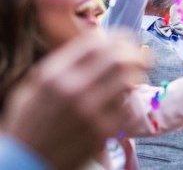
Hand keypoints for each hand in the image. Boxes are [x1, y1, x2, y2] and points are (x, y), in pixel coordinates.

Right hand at [2, 30, 150, 169]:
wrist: (26, 162)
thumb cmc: (29, 123)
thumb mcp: (34, 87)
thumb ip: (62, 65)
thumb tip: (95, 44)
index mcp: (53, 75)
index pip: (95, 42)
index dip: (117, 37)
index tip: (126, 41)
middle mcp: (73, 89)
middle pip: (119, 58)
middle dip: (137, 54)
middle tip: (144, 57)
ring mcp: (91, 111)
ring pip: (129, 81)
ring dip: (137, 77)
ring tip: (135, 79)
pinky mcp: (104, 130)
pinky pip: (127, 106)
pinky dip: (128, 101)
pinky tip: (122, 102)